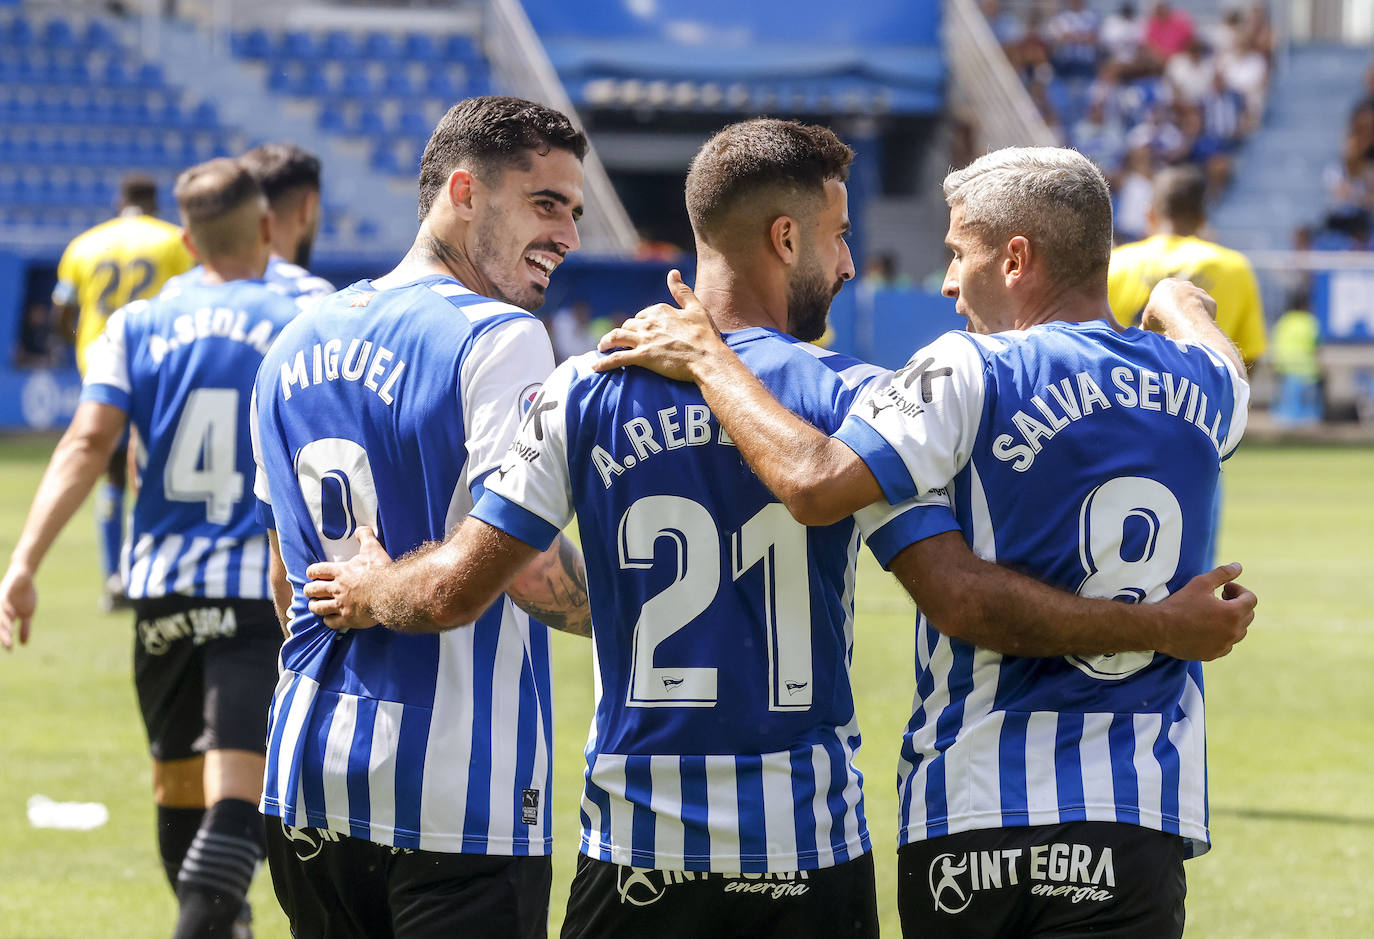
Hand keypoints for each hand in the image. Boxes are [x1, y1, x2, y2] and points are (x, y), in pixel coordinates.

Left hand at [0, 565, 36, 649]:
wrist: (24, 576)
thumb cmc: (24, 594)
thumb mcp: (27, 613)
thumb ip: (24, 628)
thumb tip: (24, 644)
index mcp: (5, 617)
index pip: (3, 630)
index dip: (5, 639)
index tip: (10, 650)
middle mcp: (1, 610)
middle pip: (0, 625)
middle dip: (4, 636)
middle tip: (8, 646)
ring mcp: (1, 601)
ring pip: (0, 616)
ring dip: (4, 625)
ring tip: (9, 633)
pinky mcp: (4, 592)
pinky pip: (3, 602)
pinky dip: (6, 609)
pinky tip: (11, 615)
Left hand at [303, 528, 392, 630]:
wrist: (390, 591)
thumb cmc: (381, 571)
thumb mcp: (373, 548)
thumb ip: (365, 537)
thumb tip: (361, 530)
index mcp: (341, 571)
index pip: (318, 570)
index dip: (311, 572)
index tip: (311, 574)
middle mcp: (337, 588)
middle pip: (314, 590)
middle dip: (309, 591)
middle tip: (310, 591)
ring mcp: (341, 604)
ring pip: (318, 607)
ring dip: (315, 606)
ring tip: (314, 606)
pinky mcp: (348, 618)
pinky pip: (331, 622)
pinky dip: (328, 621)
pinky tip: (329, 619)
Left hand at [593, 269, 724, 380]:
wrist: (708, 359)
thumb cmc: (706, 336)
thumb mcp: (697, 309)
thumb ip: (682, 291)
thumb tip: (672, 272)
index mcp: (661, 310)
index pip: (644, 314)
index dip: (642, 323)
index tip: (643, 332)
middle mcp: (650, 322)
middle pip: (628, 325)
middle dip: (624, 333)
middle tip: (620, 342)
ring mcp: (645, 340)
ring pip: (616, 337)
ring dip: (606, 342)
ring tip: (601, 348)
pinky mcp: (642, 357)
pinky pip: (617, 358)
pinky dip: (604, 363)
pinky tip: (596, 367)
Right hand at [1141, 277, 1216, 332]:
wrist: (1184, 315)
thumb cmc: (1161, 315)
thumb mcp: (1147, 320)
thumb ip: (1147, 324)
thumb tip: (1144, 333)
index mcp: (1166, 284)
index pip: (1162, 296)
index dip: (1160, 311)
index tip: (1159, 322)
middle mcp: (1184, 285)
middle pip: (1179, 299)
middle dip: (1176, 312)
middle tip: (1172, 326)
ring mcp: (1199, 292)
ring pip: (1193, 305)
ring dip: (1189, 316)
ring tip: (1183, 330)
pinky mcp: (1210, 301)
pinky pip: (1204, 312)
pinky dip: (1199, 320)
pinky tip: (1194, 329)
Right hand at [1153, 562, 1256, 661]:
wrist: (1159, 629)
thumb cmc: (1180, 604)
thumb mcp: (1201, 583)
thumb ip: (1222, 574)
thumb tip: (1239, 566)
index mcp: (1233, 613)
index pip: (1251, 599)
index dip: (1240, 591)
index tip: (1225, 589)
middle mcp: (1233, 631)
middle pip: (1248, 615)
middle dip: (1237, 604)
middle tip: (1219, 599)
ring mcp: (1224, 645)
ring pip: (1240, 631)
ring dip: (1232, 621)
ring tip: (1213, 614)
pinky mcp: (1214, 654)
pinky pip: (1227, 644)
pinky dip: (1222, 635)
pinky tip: (1207, 628)